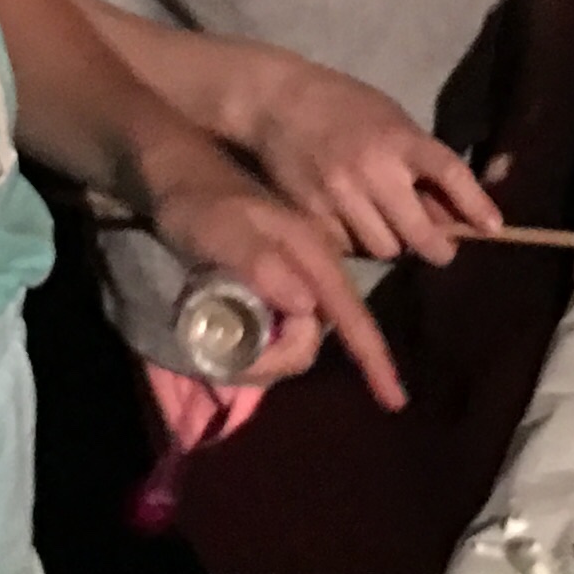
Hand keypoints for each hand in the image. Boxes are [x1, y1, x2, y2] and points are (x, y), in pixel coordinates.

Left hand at [147, 143, 406, 409]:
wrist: (179, 174)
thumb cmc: (198, 201)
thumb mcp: (219, 229)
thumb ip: (259, 262)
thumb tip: (307, 305)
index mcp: (310, 256)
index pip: (351, 314)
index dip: (373, 358)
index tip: (395, 400)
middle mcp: (309, 272)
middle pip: (310, 340)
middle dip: (275, 361)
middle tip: (226, 359)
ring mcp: (290, 281)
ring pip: (290, 337)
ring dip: (258, 353)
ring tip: (215, 341)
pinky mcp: (272, 286)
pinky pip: (273, 328)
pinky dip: (251, 342)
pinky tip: (223, 331)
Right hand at [236, 55, 501, 266]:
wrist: (277, 101)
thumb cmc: (344, 106)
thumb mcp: (391, 119)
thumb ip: (419, 161)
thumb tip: (453, 212)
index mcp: (399, 138)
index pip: (449, 173)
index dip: (475, 204)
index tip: (493, 228)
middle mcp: (373, 169)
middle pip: (419, 234)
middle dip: (436, 247)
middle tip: (441, 248)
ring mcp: (340, 195)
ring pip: (384, 249)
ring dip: (393, 244)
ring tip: (387, 227)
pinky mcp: (311, 214)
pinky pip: (348, 249)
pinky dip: (356, 245)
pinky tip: (353, 226)